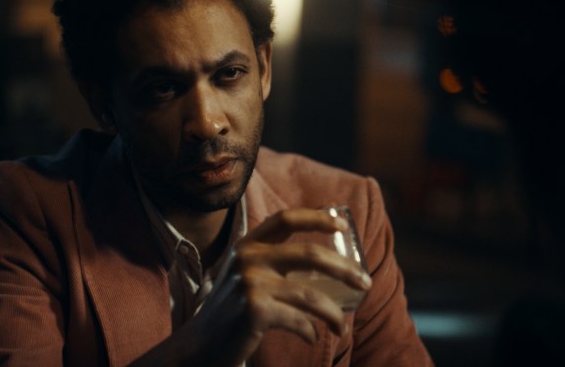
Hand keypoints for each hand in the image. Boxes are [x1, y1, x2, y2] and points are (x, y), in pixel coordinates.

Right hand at [183, 208, 373, 365]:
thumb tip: (325, 261)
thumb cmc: (231, 312)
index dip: (316, 217)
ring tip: (342, 327)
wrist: (199, 346)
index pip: (285, 219)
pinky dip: (311, 331)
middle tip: (365, 284)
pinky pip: (300, 320)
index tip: (342, 224)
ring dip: (334, 314)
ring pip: (310, 294)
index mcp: (247, 245)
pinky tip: (312, 337)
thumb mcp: (244, 276)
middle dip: (345, 269)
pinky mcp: (255, 311)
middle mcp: (247, 259)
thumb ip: (270, 262)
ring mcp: (250, 284)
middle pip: (309, 254)